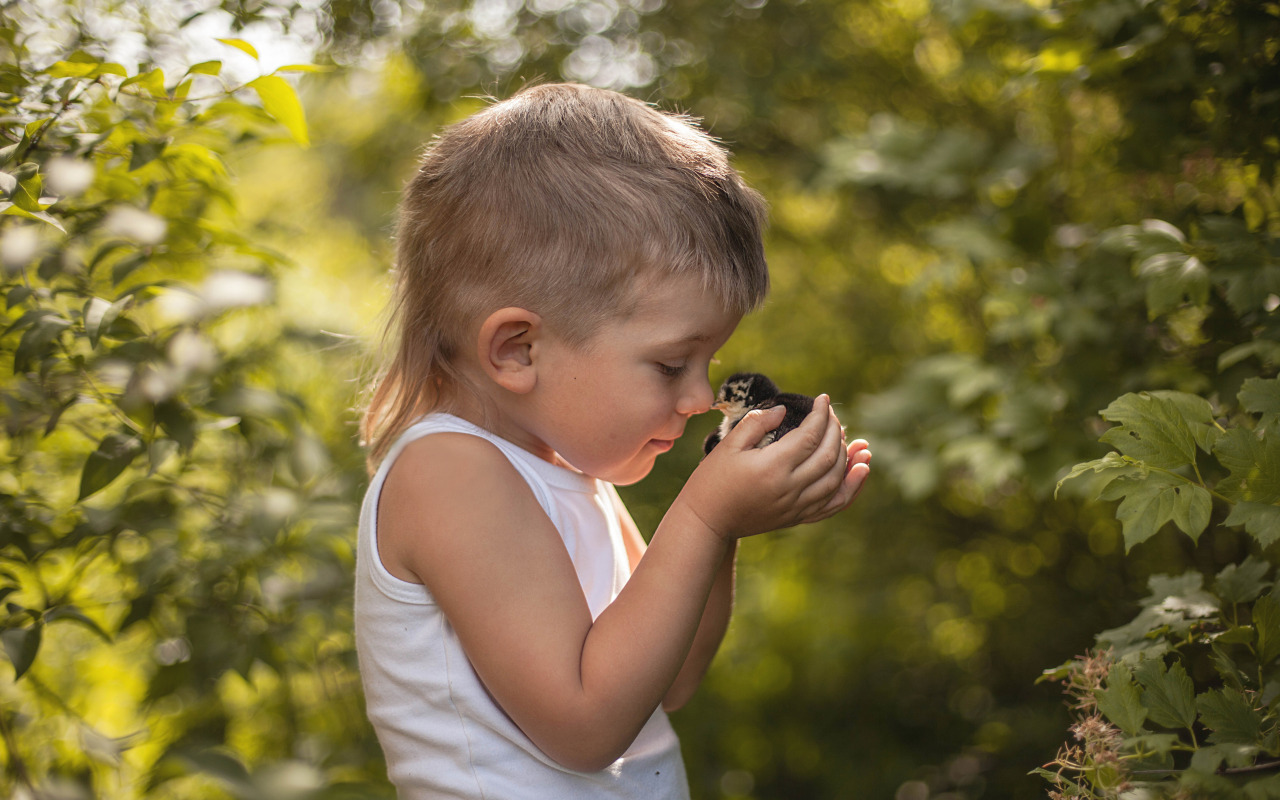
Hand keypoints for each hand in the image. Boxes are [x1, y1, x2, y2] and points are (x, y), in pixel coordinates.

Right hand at [675, 394, 870, 540]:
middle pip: (827, 455)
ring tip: (854, 439)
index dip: (821, 415)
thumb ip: (757, 423)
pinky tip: (861, 470)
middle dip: (835, 430)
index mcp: (772, 467)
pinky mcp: (797, 518)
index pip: (809, 436)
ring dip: (849, 457)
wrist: (707, 521)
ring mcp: (795, 506)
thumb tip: (784, 410)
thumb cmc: (712, 480)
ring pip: (836, 480)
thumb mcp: (728, 445)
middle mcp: (789, 488)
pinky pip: (834, 505)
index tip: (823, 399)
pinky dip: (852, 488)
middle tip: (831, 414)